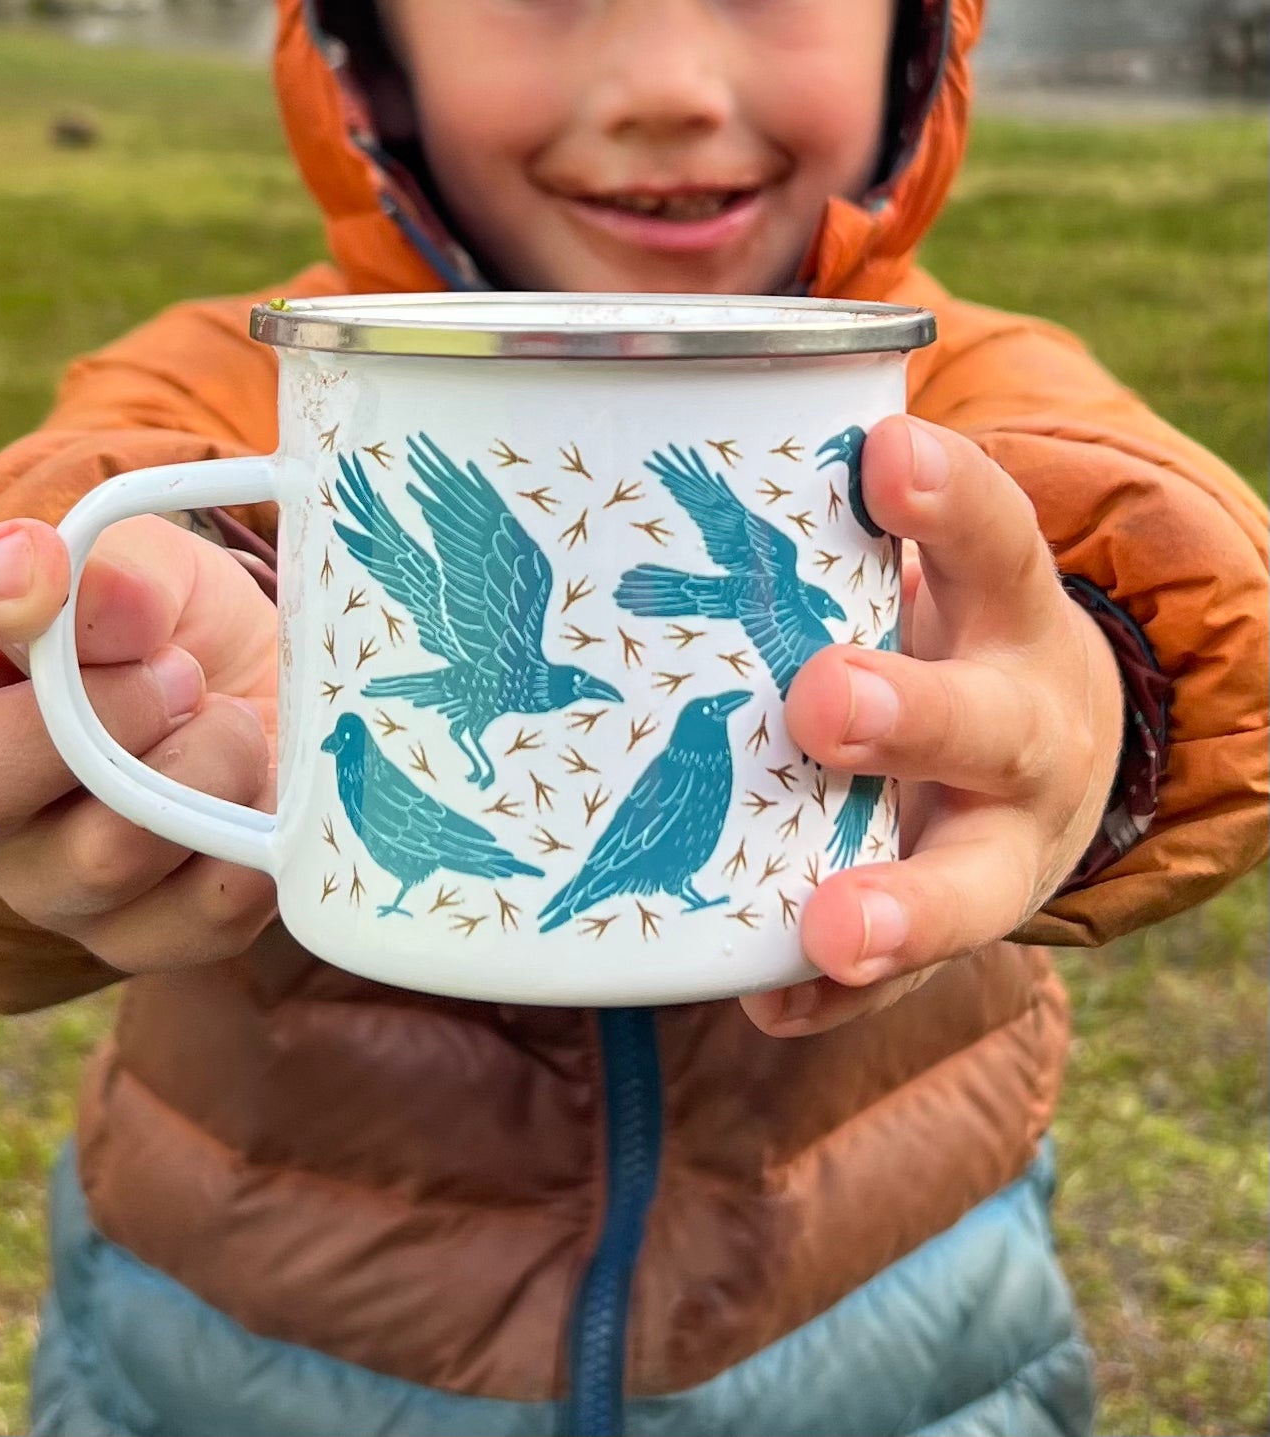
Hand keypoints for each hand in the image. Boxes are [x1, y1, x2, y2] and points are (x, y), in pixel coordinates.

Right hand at [0, 514, 278, 971]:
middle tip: (178, 673)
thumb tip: (116, 607)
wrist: (273, 709)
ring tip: (233, 726)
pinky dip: (250, 849)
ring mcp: (44, 879)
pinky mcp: (136, 937)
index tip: (39, 556)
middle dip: (96, 716)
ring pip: (101, 858)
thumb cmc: (181, 634)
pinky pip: (194, 919)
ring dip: (201, 770)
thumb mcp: (155, 571)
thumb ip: (120, 570)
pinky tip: (261, 800)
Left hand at [741, 416, 1122, 1037]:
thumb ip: (826, 525)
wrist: (1052, 752)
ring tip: (830, 928)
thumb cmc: (946, 638)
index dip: (948, 502)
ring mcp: (999, 842)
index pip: (995, 543)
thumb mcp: (932, 570)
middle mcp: (1018, 729)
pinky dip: (836, 994)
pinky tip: (772, 1002)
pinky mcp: (957, 922)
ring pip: (970, 882)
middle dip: (910, 713)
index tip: (885, 456)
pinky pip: (900, 979)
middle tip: (823, 701)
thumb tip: (638, 426)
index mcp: (1007, 617)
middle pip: (985, 723)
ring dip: (899, 906)